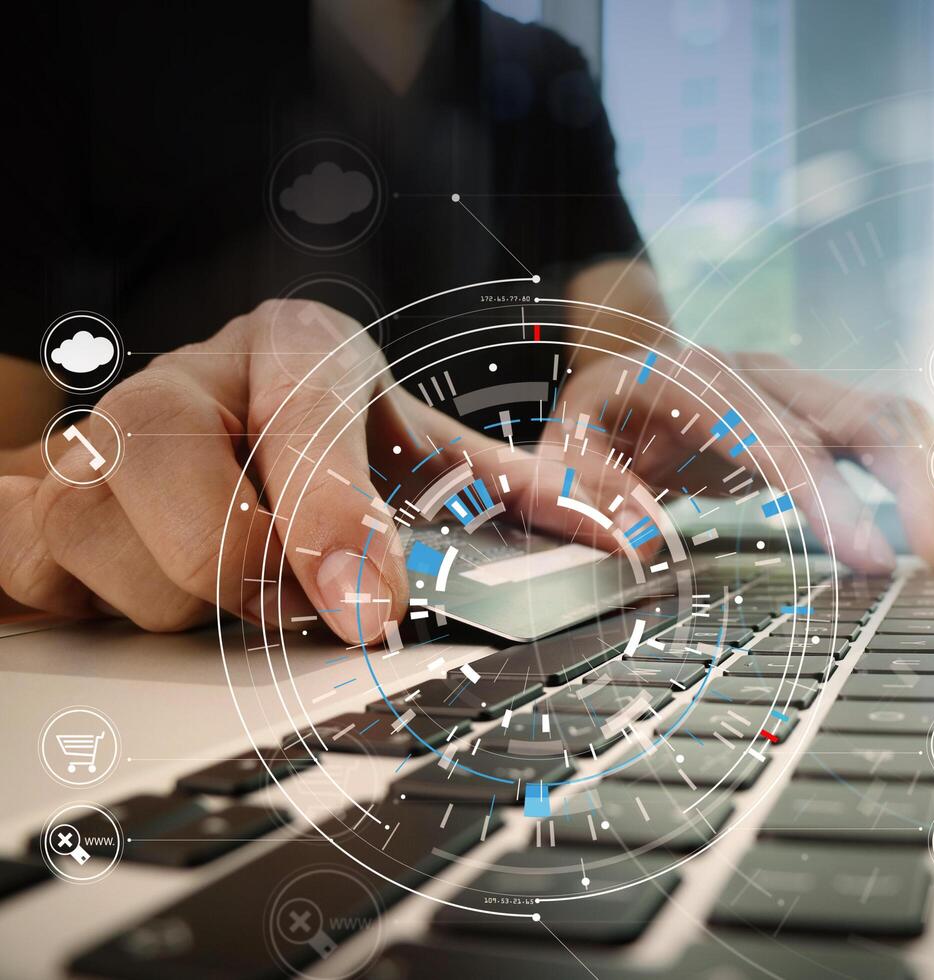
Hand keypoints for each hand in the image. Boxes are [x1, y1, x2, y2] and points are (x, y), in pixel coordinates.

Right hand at [0, 301, 649, 642]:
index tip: (369, 608)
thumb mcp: (419, 450)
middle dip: (265, 586)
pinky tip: (138, 576)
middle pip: (209, 529)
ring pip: (138, 579)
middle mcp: (187, 378)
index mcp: (296, 348)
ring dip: (197, 605)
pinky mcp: (27, 500)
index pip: (310, 423)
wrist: (187, 426)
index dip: (337, 520)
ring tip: (227, 567)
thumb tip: (634, 527)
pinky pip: (49, 587)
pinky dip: (103, 606)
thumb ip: (518, 488)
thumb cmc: (318, 442)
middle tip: (293, 581)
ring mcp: (94, 438)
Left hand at [551, 346, 933, 572]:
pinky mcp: (823, 411)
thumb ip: (586, 491)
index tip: (874, 562)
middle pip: (862, 413)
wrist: (617, 376)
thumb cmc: (594, 426)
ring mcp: (800, 387)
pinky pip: (892, 435)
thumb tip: (644, 539)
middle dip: (919, 486)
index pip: (777, 438)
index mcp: (693, 381)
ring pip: (894, 417)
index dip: (832, 499)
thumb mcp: (561, 451)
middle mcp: (761, 374)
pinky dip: (931, 478)